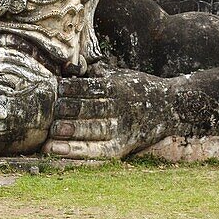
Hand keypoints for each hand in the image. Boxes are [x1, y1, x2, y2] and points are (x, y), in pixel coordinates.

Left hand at [43, 69, 172, 158]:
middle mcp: (119, 108)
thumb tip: (69, 65)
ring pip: (93, 131)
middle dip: (68, 113)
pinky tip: (59, 152)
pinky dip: (78, 153)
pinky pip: (98, 151)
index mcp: (116, 88)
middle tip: (47, 117)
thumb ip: (97, 72)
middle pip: (90, 110)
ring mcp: (121, 129)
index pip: (90, 88)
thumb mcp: (120, 76)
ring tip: (49, 139)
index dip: (71, 90)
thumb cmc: (136, 89)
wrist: (172, 107)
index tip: (54, 90)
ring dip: (71, 136)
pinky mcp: (121, 146)